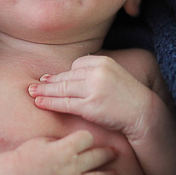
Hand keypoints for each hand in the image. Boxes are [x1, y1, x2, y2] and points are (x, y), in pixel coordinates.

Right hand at [7, 130, 116, 174]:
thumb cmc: (22, 158)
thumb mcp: (40, 141)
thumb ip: (59, 141)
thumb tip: (70, 142)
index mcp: (65, 148)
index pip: (87, 138)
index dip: (88, 138)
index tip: (88, 140)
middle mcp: (74, 165)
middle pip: (99, 157)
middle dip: (109, 154)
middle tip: (114, 154)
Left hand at [28, 55, 154, 138]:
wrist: (144, 113)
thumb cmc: (125, 96)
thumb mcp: (112, 75)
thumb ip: (92, 72)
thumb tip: (65, 74)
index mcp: (103, 61)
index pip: (75, 65)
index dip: (64, 74)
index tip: (50, 79)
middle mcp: (97, 72)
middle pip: (66, 76)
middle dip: (48, 83)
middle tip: (33, 86)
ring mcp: (93, 89)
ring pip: (62, 89)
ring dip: (44, 92)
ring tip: (31, 93)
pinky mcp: (90, 105)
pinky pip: (64, 103)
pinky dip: (49, 103)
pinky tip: (39, 102)